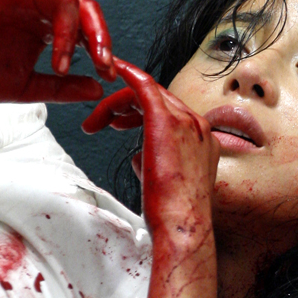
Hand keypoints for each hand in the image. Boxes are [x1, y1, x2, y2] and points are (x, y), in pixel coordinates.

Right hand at [0, 0, 115, 103]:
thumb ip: (63, 88)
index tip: (109, 75)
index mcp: (49, 32)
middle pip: (84, 14)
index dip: (103, 53)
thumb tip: (99, 89)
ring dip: (69, 33)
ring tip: (61, 64)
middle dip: (100, 39)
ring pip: (64, 3)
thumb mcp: (29, 89)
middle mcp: (41, 11)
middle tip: (104, 65)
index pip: (87, 35)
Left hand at [89, 58, 219, 238]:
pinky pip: (145, 86)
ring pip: (148, 94)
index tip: (123, 117)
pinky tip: (113, 70)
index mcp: (202, 139)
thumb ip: (155, 163)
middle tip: (104, 123)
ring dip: (118, 104)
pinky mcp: (167, 122)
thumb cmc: (173, 215)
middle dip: (126, 108)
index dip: (142, 112)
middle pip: (159, 99)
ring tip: (96, 123)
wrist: (182, 227)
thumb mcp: (166, 183)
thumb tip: (139, 157)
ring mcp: (186, 121)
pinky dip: (127, 74)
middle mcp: (198, 125)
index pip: (170, 112)